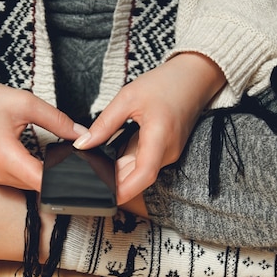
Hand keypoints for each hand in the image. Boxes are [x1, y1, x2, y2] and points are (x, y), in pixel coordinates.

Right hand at [0, 74, 86, 190]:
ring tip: (64, 159)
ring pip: (31, 185)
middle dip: (60, 176)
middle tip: (79, 161)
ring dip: (48, 176)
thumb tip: (83, 135)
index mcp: (5, 156)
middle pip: (40, 186)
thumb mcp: (26, 103)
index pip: (43, 181)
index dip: (66, 180)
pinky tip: (46, 161)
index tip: (84, 173)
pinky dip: (35, 173)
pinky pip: (21, 180)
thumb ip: (58, 120)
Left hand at [74, 52, 225, 204]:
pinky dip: (128, 158)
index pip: (144, 175)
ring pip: (139, 169)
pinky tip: (114, 149)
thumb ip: (104, 124)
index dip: (126, 191)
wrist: (194, 77)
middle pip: (137, 175)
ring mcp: (169, 152)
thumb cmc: (166, 83)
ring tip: (98, 158)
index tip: (107, 199)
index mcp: (160, 136)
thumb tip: (83, 144)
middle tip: (88, 175)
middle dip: (114, 179)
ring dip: (119, 168)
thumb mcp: (127, 98)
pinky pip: (144, 161)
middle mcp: (168, 150)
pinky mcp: (167, 150)